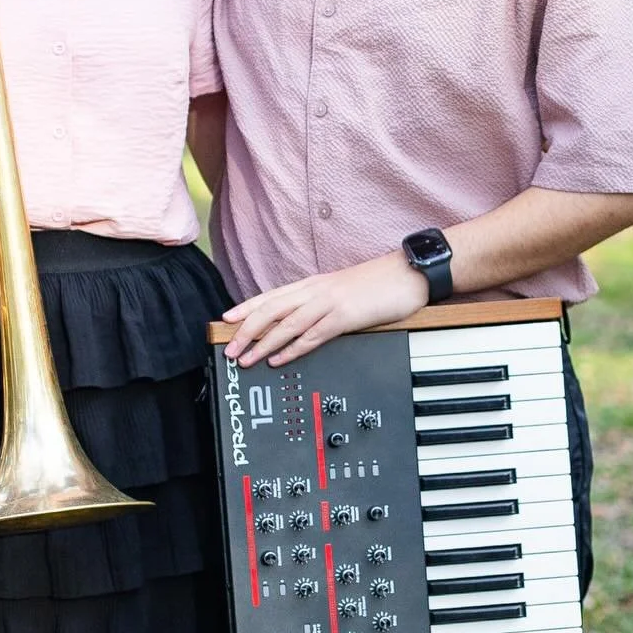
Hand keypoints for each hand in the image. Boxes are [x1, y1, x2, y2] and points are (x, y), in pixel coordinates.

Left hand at [222, 252, 429, 367]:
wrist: (407, 273)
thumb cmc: (377, 283)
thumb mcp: (341, 290)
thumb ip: (320, 302)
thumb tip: (301, 319)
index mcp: (313, 284)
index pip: (271, 296)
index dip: (247, 308)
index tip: (226, 320)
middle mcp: (315, 291)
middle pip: (271, 310)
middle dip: (246, 330)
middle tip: (229, 348)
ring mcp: (329, 303)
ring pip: (286, 324)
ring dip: (262, 343)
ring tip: (245, 359)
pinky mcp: (344, 316)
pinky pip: (312, 335)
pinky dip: (292, 349)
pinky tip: (278, 359)